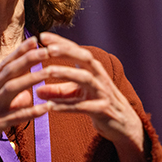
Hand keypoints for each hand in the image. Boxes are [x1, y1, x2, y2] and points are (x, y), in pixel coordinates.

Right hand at [0, 36, 52, 161]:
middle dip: (29, 59)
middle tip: (47, 50)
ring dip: (33, 78)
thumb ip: (3, 92)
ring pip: (13, 88)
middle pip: (10, 71)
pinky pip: (16, 116)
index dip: (20, 51)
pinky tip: (46, 107)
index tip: (35, 40)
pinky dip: (31, 111)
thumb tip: (27, 91)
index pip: (4, 64)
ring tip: (50, 72)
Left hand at [35, 32, 147, 161]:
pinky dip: (66, 106)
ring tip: (48, 71)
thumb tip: (36, 90)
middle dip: (66, 51)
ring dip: (66, 73)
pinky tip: (50, 106)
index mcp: (93, 70)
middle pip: (84, 58)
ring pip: (85, 78)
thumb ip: (58, 92)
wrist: (124, 126)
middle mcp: (100, 77)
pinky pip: (83, 106)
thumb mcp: (77, 96)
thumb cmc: (99, 105)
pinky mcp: (103, 110)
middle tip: (47, 48)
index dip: (61, 42)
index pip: (77, 50)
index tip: (42, 35)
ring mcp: (103, 93)